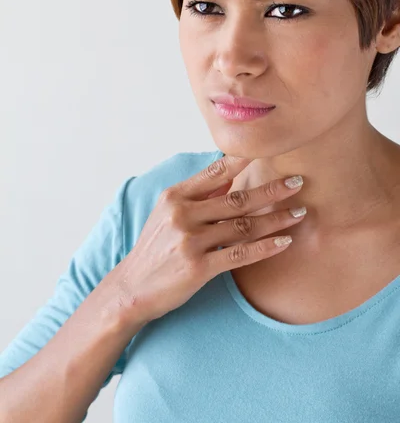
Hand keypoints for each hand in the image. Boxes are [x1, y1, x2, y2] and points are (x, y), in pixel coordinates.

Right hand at [115, 154, 305, 324]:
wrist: (132, 287)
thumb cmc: (155, 247)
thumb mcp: (167, 212)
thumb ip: (198, 194)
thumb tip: (230, 173)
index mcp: (175, 196)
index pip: (215, 172)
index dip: (244, 160)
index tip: (269, 151)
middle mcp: (182, 214)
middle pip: (237, 199)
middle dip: (271, 190)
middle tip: (298, 182)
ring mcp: (190, 241)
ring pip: (243, 226)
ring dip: (276, 219)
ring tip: (300, 213)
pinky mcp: (198, 268)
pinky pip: (240, 254)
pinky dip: (265, 247)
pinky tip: (284, 241)